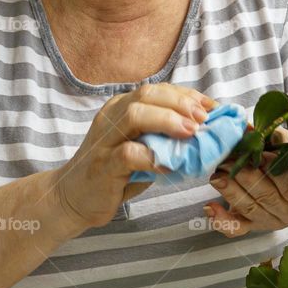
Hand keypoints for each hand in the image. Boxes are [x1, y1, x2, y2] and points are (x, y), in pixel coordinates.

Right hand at [53, 83, 215, 228]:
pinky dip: (152, 158)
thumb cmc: (116, 171)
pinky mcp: (102, 165)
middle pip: (147, 94)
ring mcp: (105, 139)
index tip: (213, 107)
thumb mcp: (144, 147)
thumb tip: (207, 131)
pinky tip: (169, 166)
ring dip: (168, 121)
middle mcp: (112, 116)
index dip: (188, 96)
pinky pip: (127, 154)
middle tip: (204, 119)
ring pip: (135, 115)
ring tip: (191, 133)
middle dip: (181, 103)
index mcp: (123, 107)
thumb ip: (167, 136)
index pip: (159, 90)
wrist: (74, 197)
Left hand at [204, 140, 287, 237]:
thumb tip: (250, 130)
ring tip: (218, 172)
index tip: (261, 155)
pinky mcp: (255, 227)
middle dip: (245, 176)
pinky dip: (221, 219)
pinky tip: (210, 207)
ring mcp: (275, 223)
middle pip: (267, 197)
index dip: (275, 170)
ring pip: (249, 209)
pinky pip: (237, 229)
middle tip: (228, 158)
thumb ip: (276, 139)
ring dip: (230, 189)